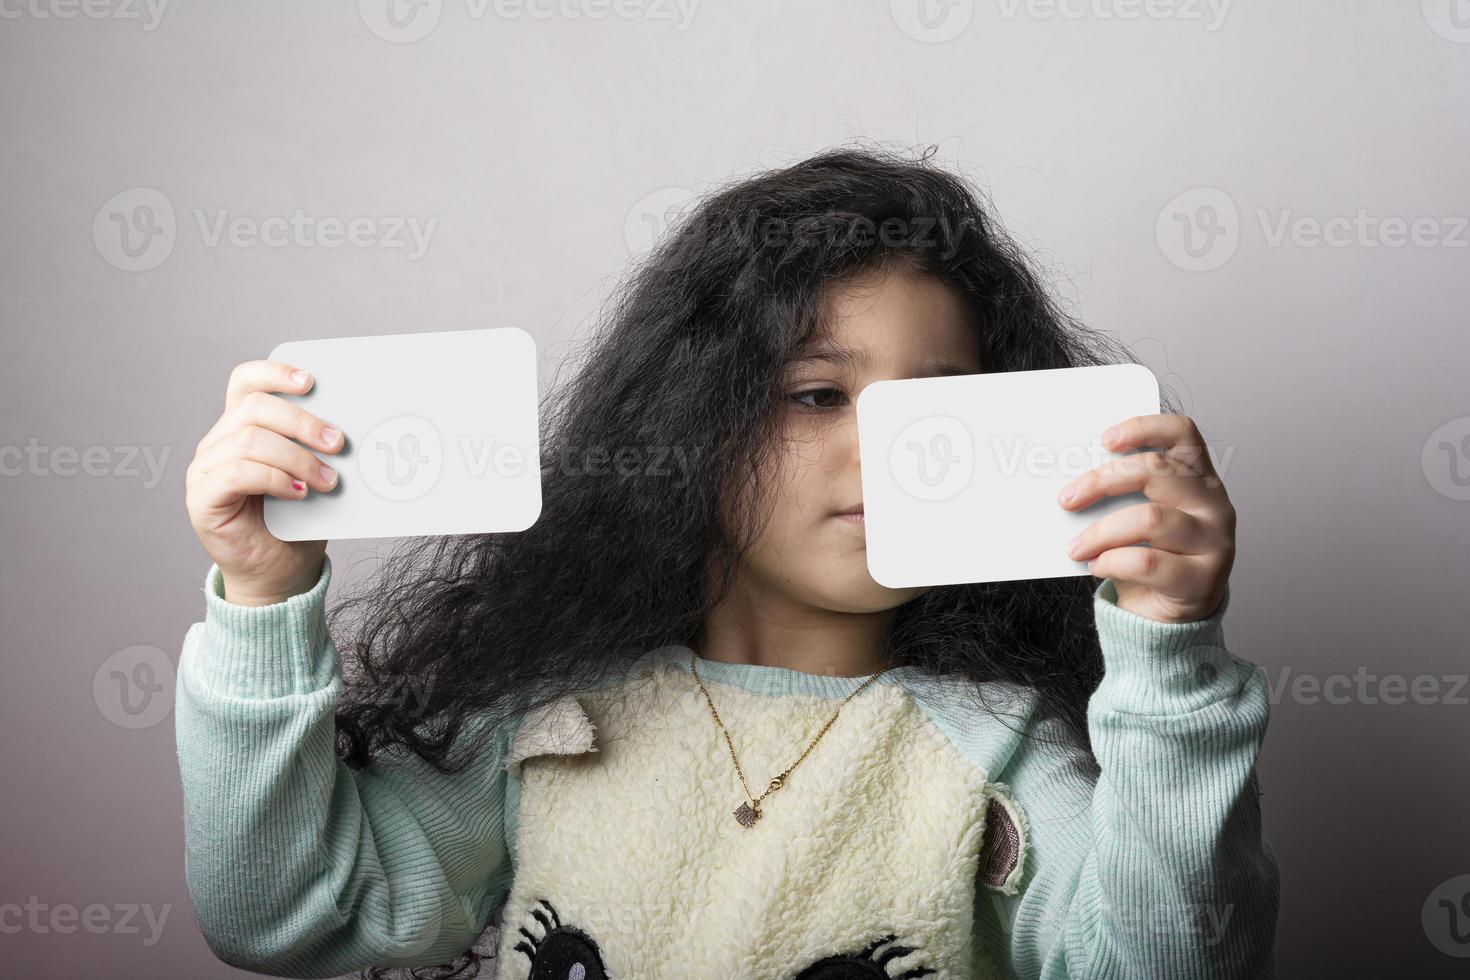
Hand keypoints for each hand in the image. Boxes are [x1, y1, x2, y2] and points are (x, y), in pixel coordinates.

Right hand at [185, 360, 343, 605]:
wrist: (281, 573)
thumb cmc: (298, 522)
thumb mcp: (314, 474)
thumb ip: (320, 448)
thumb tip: (352, 426)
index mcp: (242, 427)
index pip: (246, 382)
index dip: (274, 372)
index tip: (311, 380)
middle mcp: (218, 443)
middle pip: (254, 408)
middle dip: (302, 422)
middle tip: (338, 442)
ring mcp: (206, 471)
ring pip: (250, 441)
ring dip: (297, 458)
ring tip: (328, 480)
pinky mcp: (204, 500)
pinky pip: (238, 473)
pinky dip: (275, 479)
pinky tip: (299, 493)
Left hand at [1057, 413, 1234, 623]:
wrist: (1167, 617)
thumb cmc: (1149, 557)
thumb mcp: (1137, 518)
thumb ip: (1119, 497)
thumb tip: (1071, 485)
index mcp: (1198, 478)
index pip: (1183, 434)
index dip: (1144, 428)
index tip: (1106, 439)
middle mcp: (1213, 504)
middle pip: (1157, 471)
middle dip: (1102, 482)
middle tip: (1067, 499)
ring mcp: (1213, 541)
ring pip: (1150, 519)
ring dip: (1101, 532)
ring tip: (1075, 547)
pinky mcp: (1202, 579)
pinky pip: (1146, 561)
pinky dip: (1112, 562)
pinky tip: (1097, 566)